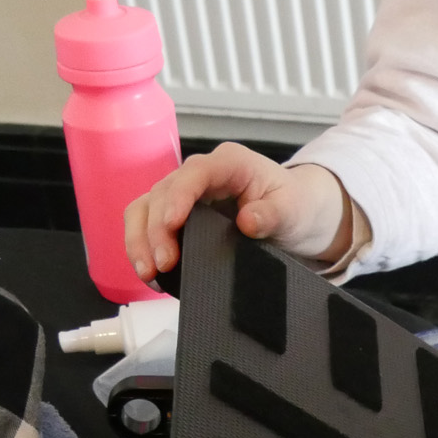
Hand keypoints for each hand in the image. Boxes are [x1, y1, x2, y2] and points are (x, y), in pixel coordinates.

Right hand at [124, 144, 351, 283]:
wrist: (298, 213)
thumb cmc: (294, 204)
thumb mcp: (292, 209)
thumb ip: (272, 214)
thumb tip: (247, 221)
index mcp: (229, 163)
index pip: (194, 173)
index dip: (178, 197)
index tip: (171, 224)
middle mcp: (200, 174)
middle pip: (162, 193)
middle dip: (155, 230)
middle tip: (163, 264)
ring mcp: (185, 194)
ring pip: (145, 208)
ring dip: (140, 240)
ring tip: (148, 273)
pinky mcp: (177, 214)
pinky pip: (148, 226)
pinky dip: (143, 248)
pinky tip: (150, 274)